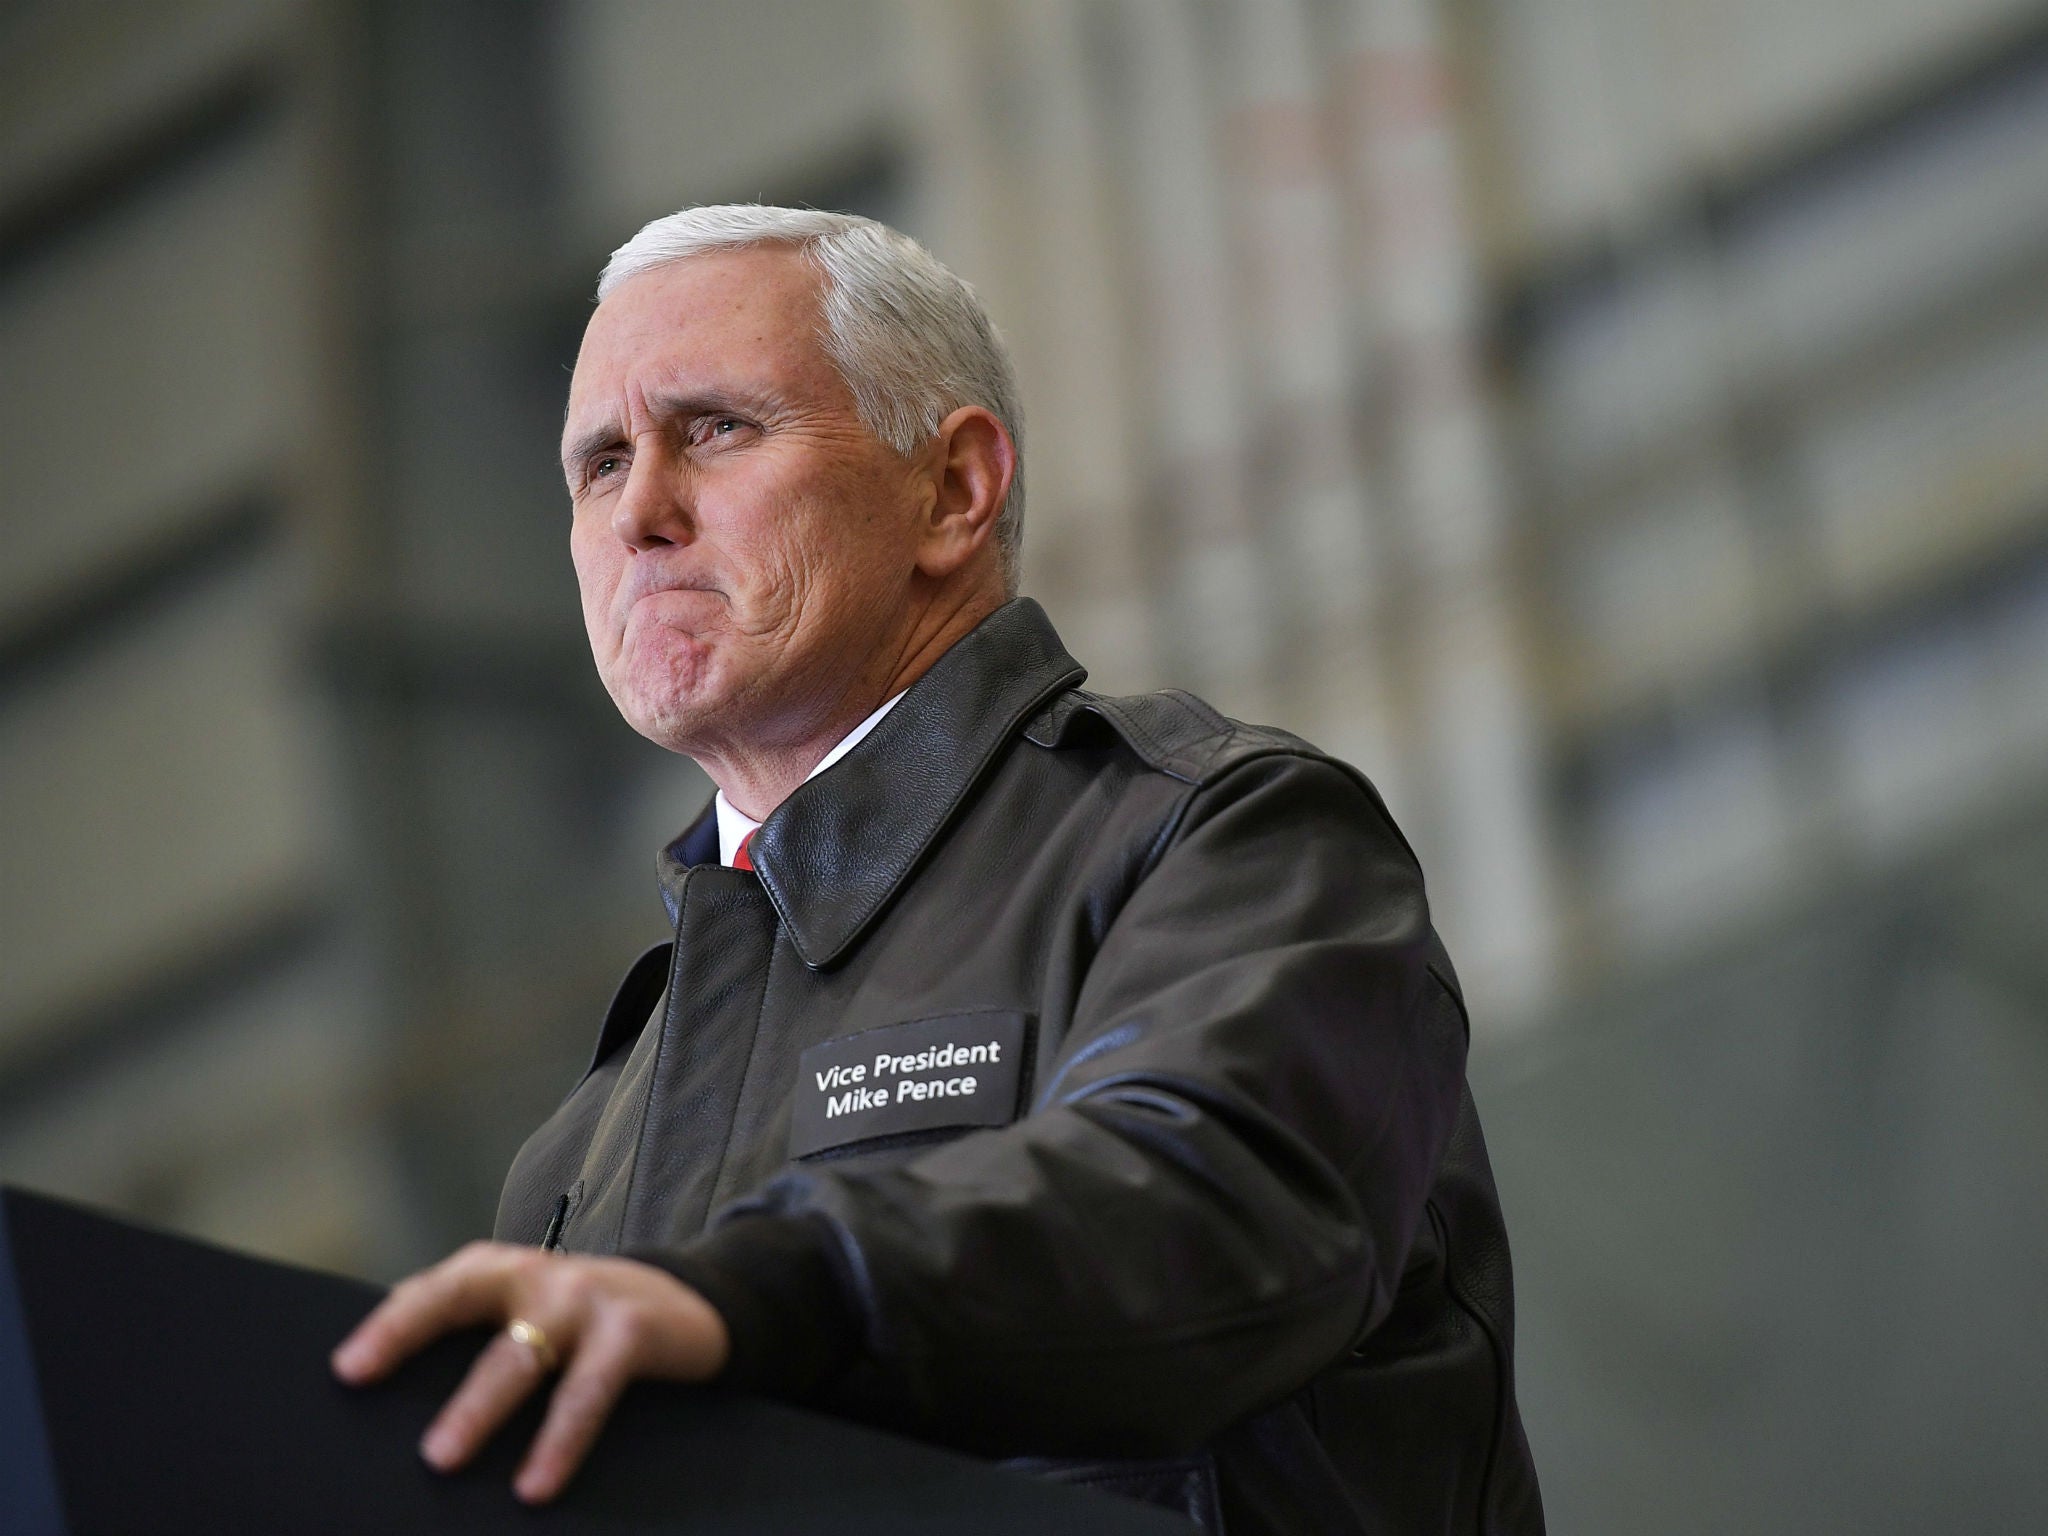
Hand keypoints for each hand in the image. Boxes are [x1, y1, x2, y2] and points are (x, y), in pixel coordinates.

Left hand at [331, 1243, 729, 1502]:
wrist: (690, 1303)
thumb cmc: (583, 1320)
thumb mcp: (526, 1311)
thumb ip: (471, 1329)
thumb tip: (386, 1385)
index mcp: (498, 1271)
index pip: (432, 1290)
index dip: (389, 1327)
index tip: (346, 1370)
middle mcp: (535, 1274)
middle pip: (462, 1302)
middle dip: (412, 1344)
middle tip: (365, 1387)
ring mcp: (583, 1298)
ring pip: (519, 1355)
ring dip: (478, 1407)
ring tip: (442, 1458)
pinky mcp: (629, 1330)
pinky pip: (587, 1392)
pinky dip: (559, 1440)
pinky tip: (536, 1483)